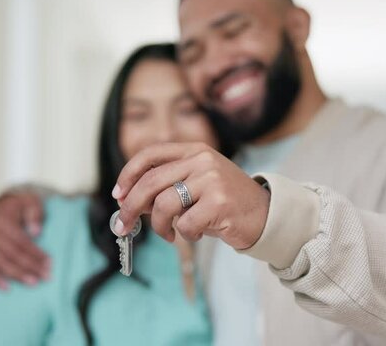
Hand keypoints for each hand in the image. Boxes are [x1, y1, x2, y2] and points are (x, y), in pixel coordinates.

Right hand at [0, 191, 49, 289]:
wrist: (3, 205)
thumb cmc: (21, 205)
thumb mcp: (31, 202)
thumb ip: (34, 214)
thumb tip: (35, 232)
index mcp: (2, 221)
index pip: (21, 241)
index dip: (35, 253)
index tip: (49, 262)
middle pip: (12, 254)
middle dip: (30, 267)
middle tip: (46, 276)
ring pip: (1, 263)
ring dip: (18, 275)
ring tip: (33, 282)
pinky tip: (6, 288)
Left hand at [112, 142, 269, 249]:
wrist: (266, 214)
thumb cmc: (226, 202)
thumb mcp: (198, 185)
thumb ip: (168, 187)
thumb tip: (129, 202)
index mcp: (195, 151)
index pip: (151, 154)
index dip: (129, 174)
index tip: (119, 194)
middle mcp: (202, 160)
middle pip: (150, 182)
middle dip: (130, 207)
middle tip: (124, 226)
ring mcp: (212, 180)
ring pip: (163, 205)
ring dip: (160, 227)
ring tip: (170, 234)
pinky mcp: (219, 203)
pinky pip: (185, 225)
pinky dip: (186, 235)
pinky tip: (198, 233)